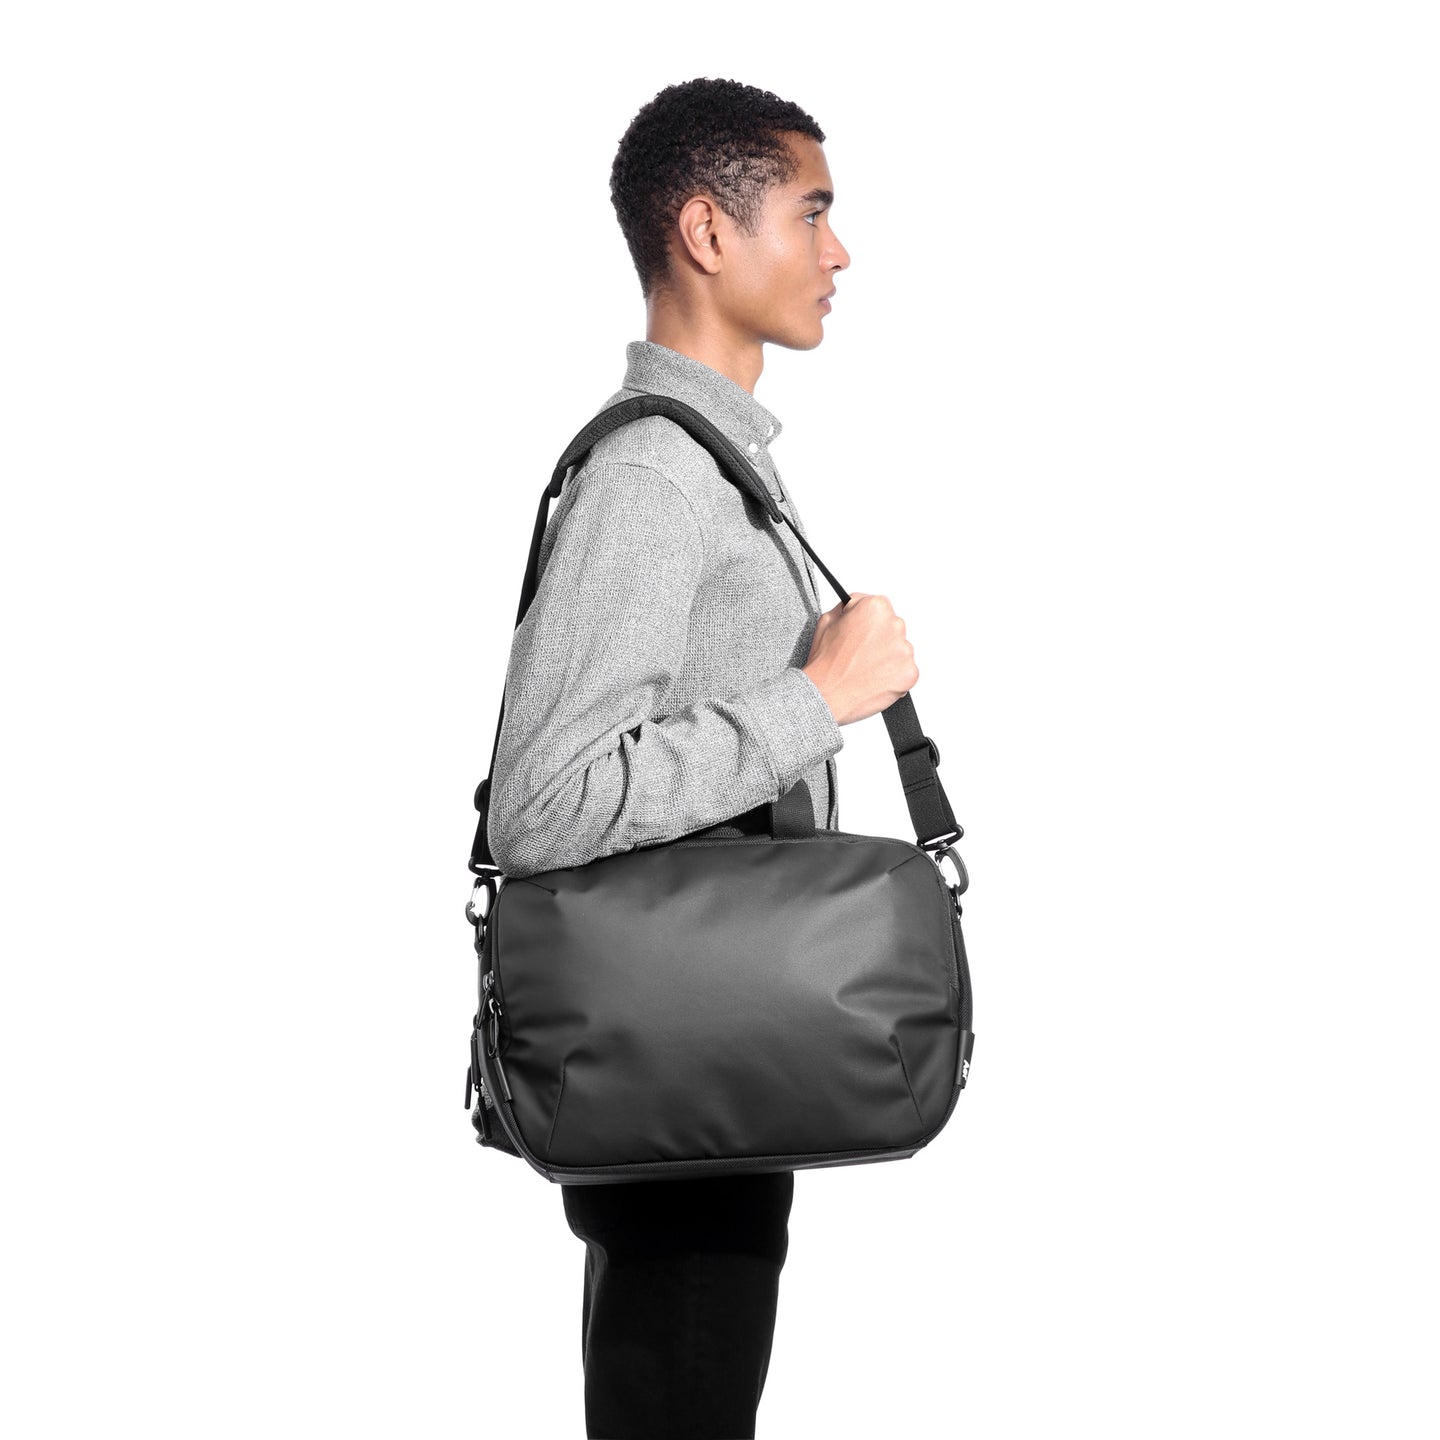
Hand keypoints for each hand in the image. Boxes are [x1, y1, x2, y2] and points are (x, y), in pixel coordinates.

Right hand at [802, 592, 918, 725]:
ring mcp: (905, 650)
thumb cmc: (825, 662)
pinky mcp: (910, 673)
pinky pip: (904, 671)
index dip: (866, 621)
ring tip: (864, 669)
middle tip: (860, 653)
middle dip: (879, 639)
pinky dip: (892, 676)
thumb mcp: (828, 620)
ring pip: (899, 650)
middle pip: (892, 628)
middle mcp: (895, 625)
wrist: (826, 694)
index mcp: (876, 608)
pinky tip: (873, 679)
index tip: (860, 632)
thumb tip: (856, 605)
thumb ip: (849, 607)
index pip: (880, 607)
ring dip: (886, 658)